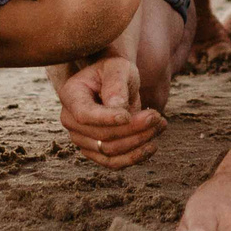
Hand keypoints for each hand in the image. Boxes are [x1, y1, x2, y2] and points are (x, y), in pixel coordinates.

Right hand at [58, 53, 163, 168]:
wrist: (116, 82)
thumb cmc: (116, 71)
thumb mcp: (118, 68)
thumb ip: (116, 84)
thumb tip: (117, 108)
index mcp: (71, 94)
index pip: (85, 114)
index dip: (107, 119)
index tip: (129, 116)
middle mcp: (70, 119)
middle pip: (101, 135)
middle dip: (133, 129)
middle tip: (157, 117)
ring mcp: (80, 138)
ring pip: (109, 151)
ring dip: (138, 142)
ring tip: (160, 126)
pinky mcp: (94, 151)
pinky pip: (112, 163)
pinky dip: (134, 157)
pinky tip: (152, 146)